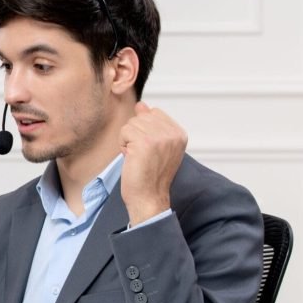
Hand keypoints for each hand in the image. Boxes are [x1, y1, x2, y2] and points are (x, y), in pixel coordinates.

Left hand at [119, 102, 187, 225]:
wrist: (148, 197)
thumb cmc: (150, 175)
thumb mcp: (155, 146)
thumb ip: (151, 124)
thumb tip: (142, 105)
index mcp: (179, 134)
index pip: (154, 113)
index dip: (145, 129)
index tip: (150, 149)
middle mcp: (173, 134)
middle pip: (141, 117)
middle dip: (135, 135)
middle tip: (142, 155)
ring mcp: (159, 137)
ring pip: (131, 123)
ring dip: (128, 140)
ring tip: (137, 157)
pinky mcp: (144, 142)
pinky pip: (124, 131)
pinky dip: (123, 145)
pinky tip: (132, 158)